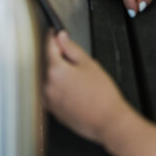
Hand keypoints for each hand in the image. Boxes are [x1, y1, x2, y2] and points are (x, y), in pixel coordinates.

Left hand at [44, 31, 126, 145]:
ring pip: (48, 80)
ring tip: (77, 80)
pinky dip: (58, 89)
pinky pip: (51, 94)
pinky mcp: (53, 111)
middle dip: (56, 58)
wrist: (108, 122)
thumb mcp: (89, 64)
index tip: (54, 33)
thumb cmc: (102, 95)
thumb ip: (71, 48)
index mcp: (55, 70)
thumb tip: (61, 37)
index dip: (52, 37)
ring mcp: (49, 100)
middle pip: (47, 64)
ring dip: (56, 74)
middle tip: (72, 59)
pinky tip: (74, 92)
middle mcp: (47, 85)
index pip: (48, 47)